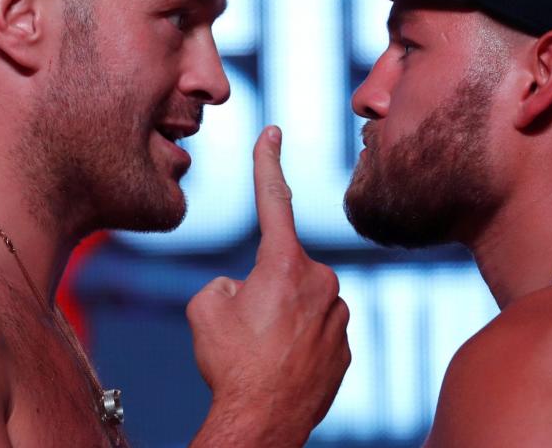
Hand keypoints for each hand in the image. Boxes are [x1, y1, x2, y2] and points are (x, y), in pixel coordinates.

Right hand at [187, 126, 350, 446]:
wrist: (263, 421)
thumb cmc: (230, 364)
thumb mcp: (205, 311)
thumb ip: (226, 284)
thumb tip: (247, 288)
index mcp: (284, 264)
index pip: (274, 201)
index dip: (268, 163)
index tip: (272, 132)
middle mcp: (320, 282)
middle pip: (282, 269)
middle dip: (263, 289)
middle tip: (247, 331)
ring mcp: (338, 315)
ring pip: (300, 302)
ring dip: (282, 318)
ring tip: (264, 353)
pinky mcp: (346, 345)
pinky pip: (316, 330)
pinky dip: (298, 343)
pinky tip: (283, 367)